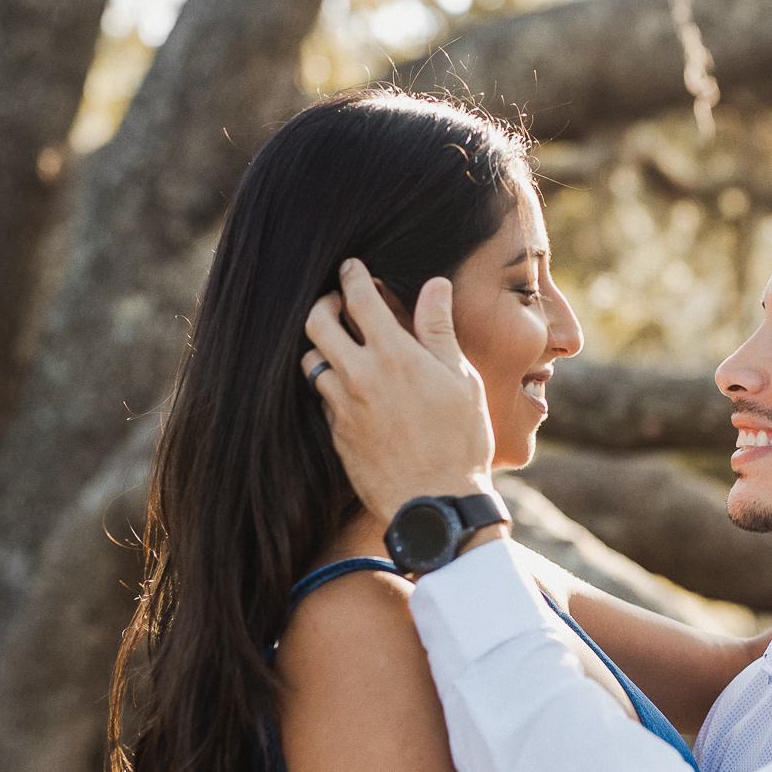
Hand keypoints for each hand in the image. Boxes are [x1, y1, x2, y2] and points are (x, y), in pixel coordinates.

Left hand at [303, 259, 496, 527]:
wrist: (435, 504)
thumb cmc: (461, 441)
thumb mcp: (461, 379)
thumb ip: (439, 330)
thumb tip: (435, 285)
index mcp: (395, 355)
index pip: (359, 298)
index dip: (353, 275)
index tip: (352, 267)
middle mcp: (360, 376)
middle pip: (317, 323)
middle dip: (324, 304)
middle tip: (337, 303)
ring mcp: (343, 407)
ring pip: (311, 361)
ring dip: (322, 345)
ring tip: (340, 344)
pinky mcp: (337, 434)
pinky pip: (323, 397)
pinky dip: (331, 383)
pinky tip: (350, 387)